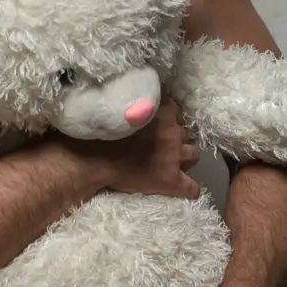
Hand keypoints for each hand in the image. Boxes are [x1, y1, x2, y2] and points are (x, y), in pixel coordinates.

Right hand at [65, 96, 199, 198]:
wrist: (93, 160)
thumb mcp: (122, 106)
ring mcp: (175, 156)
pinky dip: (187, 187)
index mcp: (163, 110)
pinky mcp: (171, 180)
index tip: (155, 125)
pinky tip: (178, 185)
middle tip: (159, 144)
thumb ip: (139, 102)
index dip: (167, 119)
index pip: (176, 111)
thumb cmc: (102, 131)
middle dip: (176, 138)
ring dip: (184, 157)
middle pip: (186, 133)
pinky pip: (191, 188)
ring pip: (193, 155)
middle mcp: (173, 131)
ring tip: (170, 161)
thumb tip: (142, 98)